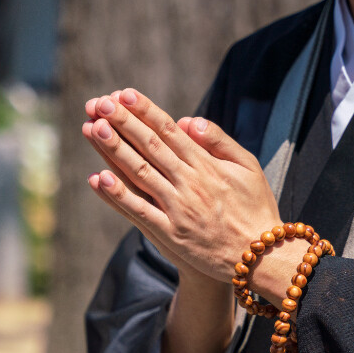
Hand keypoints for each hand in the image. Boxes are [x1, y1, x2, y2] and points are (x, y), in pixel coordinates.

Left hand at [82, 88, 302, 301]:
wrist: (260, 258)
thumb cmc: (254, 208)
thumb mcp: (248, 167)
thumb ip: (219, 141)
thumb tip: (189, 120)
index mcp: (207, 165)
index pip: (170, 131)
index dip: (145, 111)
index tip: (124, 94)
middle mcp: (190, 183)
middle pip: (150, 146)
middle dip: (123, 123)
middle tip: (99, 103)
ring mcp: (178, 209)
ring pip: (140, 173)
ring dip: (114, 150)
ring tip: (93, 128)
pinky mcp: (170, 234)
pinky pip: (139, 211)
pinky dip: (118, 195)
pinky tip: (98, 178)